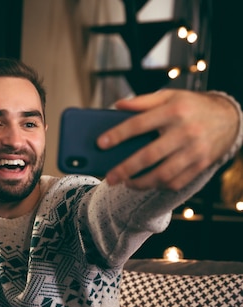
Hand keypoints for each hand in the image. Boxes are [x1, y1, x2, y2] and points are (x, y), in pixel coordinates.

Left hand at [97, 89, 239, 190]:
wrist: (229, 118)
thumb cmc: (191, 106)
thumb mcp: (170, 96)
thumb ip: (143, 101)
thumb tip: (117, 105)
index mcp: (174, 111)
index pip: (139, 124)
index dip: (118, 134)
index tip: (101, 143)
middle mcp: (185, 131)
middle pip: (149, 155)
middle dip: (125, 168)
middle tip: (109, 178)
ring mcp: (195, 150)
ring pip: (163, 174)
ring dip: (141, 183)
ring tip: (126, 183)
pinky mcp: (201, 165)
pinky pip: (176, 182)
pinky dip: (159, 186)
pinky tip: (148, 183)